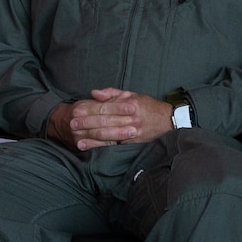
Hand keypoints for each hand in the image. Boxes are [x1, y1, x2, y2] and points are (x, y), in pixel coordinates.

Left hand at [47, 89, 173, 150]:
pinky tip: (91, 149)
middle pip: (105, 121)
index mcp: (129, 104)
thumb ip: (112, 93)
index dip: (90, 109)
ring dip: (91, 138)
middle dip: (87, 123)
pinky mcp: (133, 143)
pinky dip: (102, 147)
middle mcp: (130, 119)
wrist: (169, 121)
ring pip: (109, 135)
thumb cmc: (148, 106)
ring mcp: (132, 132)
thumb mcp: (132, 94)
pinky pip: (115, 145)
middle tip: (71, 124)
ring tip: (77, 139)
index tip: (76, 110)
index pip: (106, 107)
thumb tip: (93, 93)